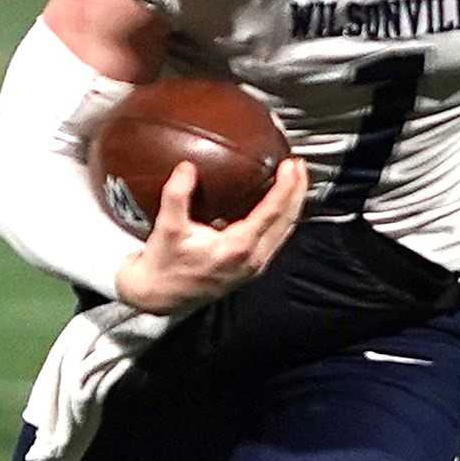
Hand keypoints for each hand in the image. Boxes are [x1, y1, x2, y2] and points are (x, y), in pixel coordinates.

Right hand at [116, 157, 306, 314]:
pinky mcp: (252, 268)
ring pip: (286, 231)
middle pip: (288, 220)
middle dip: (298, 190)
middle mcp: (252, 259)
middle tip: (299, 165)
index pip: (272, 212)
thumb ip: (177, 195)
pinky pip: (278, 238)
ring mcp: (255, 266)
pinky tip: (280, 204)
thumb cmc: (164, 265)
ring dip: (293, 203)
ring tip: (295, 179)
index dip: (286, 186)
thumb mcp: (168, 228)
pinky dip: (283, 217)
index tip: (291, 165)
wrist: (160, 296)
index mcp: (237, 248)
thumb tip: (187, 168)